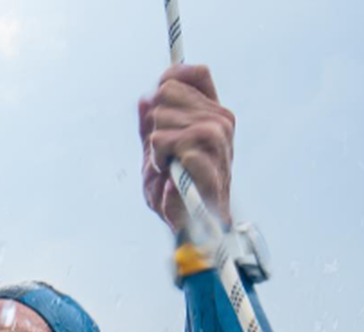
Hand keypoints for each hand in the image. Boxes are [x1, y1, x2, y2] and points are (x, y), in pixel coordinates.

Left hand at [139, 65, 234, 231]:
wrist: (189, 224)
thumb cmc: (176, 190)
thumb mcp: (158, 152)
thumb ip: (151, 124)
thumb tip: (144, 99)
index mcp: (214, 114)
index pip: (195, 74)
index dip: (171, 79)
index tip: (156, 104)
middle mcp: (219, 119)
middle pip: (168, 91)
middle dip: (154, 122)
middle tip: (164, 152)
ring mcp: (216, 135)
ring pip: (162, 116)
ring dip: (155, 145)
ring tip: (168, 166)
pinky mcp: (205, 153)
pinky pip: (163, 140)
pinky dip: (158, 159)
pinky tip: (169, 175)